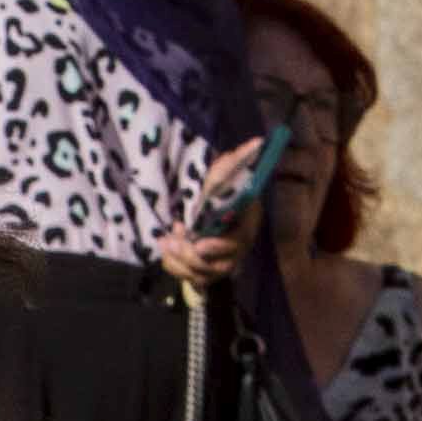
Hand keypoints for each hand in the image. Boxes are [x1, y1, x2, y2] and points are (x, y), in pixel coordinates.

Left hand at [151, 138, 270, 283]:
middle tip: (171, 241)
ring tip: (165, 243)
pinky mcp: (207, 270)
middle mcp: (239, 247)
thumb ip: (235, 160)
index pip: (238, 242)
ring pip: (204, 275)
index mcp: (246, 223)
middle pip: (220, 266)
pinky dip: (176, 268)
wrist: (203, 202)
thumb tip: (255, 141)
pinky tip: (166, 251)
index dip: (219, 247)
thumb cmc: (216, 186)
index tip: (199, 244)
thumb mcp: (222, 172)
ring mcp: (223, 262)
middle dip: (192, 256)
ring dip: (181, 262)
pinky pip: (192, 279)